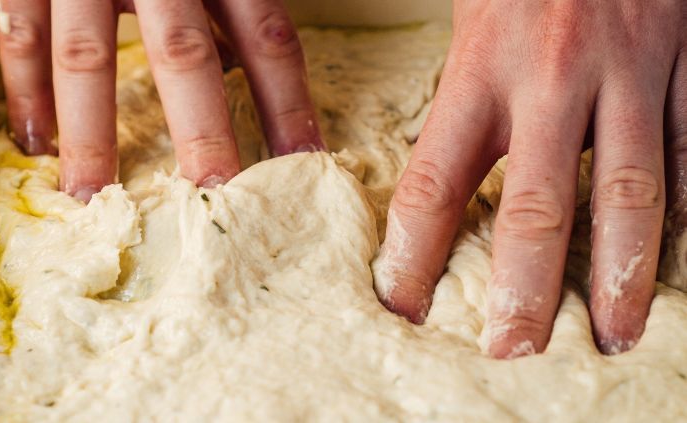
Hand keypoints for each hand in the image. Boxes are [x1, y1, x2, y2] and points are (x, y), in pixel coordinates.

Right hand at [0, 0, 323, 201]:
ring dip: (90, 135)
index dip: (288, 105)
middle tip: (213, 196)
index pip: (268, 39)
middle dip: (201, 132)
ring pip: (87, 55)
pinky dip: (26, 88)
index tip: (302, 164)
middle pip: (184, 55)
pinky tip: (34, 142)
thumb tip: (249, 73)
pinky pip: (23, 33)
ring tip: (93, 197)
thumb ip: (232, 5)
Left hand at [373, 0, 686, 356]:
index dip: (414, 253)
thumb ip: (463, 103)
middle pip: (535, 206)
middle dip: (523, 288)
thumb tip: (441, 186)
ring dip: (619, 274)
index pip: (436, 182)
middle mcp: (552, 79)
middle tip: (511, 349)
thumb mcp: (471, 23)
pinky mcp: (683, 66)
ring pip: (628, 192)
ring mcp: (627, 74)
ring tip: (610, 334)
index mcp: (482, 68)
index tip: (402, 305)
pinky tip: (670, 263)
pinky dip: (681, 214)